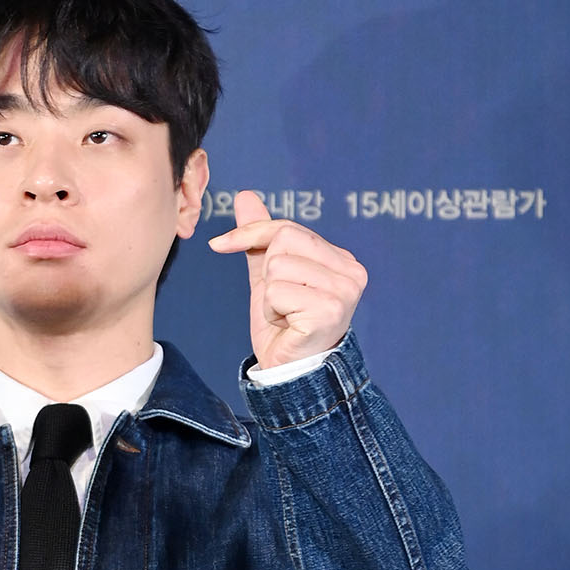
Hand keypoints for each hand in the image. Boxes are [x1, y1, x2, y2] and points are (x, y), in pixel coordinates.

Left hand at [208, 191, 365, 370]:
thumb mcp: (268, 277)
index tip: (218, 245)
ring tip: (285, 316)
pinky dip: (272, 311)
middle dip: (268, 274)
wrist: (289, 373)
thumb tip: (245, 196)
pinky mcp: (328, 310)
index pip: (288, 229)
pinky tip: (287, 326)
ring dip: (269, 296)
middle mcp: (351, 272)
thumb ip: (260, 239)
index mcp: (343, 260)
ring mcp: (343, 291)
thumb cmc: (283, 327)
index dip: (251, 234)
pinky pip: (277, 292)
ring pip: (278, 266)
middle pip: (283, 242)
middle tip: (279, 303)